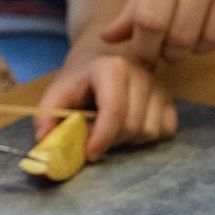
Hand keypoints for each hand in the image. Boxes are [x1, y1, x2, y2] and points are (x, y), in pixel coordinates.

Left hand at [37, 52, 176, 160]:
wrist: (100, 60)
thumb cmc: (79, 81)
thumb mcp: (56, 94)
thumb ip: (46, 117)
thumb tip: (45, 143)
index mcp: (111, 67)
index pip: (114, 109)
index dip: (102, 137)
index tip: (89, 154)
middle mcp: (140, 72)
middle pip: (132, 126)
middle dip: (111, 140)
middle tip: (94, 139)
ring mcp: (158, 86)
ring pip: (149, 132)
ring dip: (128, 140)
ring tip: (111, 131)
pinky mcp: (169, 99)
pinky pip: (165, 130)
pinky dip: (146, 138)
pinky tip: (129, 129)